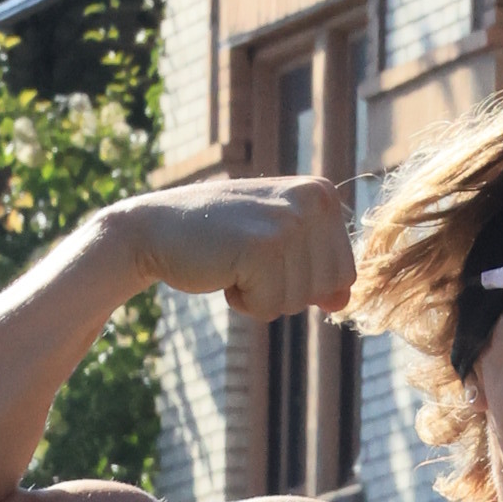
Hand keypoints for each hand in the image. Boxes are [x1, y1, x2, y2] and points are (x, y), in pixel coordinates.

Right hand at [110, 177, 356, 325]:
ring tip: (236, 261)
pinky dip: (244, 302)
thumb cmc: (220, 239)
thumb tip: (343, 302)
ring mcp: (290, 222)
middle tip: (250, 260)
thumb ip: (317, 267)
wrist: (158, 228)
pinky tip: (224, 269)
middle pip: (327, 290)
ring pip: (298, 302)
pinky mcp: (264, 248)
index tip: (269, 254)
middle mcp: (314, 199)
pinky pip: (269, 308)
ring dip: (263, 295)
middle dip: (287, 291)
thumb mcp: (278, 244)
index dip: (304, 282)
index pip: (344, 274)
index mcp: (323, 194)